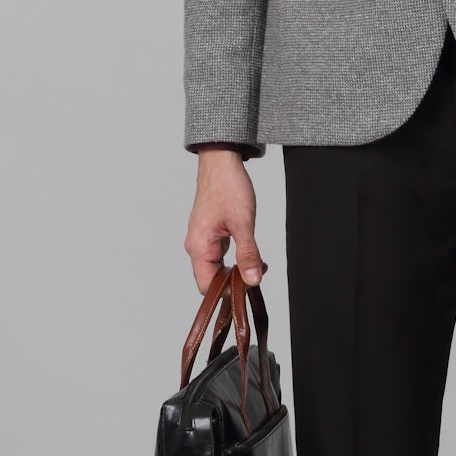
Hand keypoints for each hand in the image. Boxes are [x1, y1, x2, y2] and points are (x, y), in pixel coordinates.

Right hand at [184, 150, 268, 292]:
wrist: (222, 162)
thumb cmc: (228, 187)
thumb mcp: (243, 223)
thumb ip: (248, 254)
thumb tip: (252, 280)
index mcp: (198, 247)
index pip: (207, 286)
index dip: (228, 292)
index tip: (249, 286)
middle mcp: (196, 247)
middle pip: (212, 280)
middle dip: (236, 282)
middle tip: (259, 273)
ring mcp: (203, 241)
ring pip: (218, 268)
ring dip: (237, 270)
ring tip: (259, 264)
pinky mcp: (211, 235)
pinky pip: (221, 256)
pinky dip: (236, 259)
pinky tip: (252, 255)